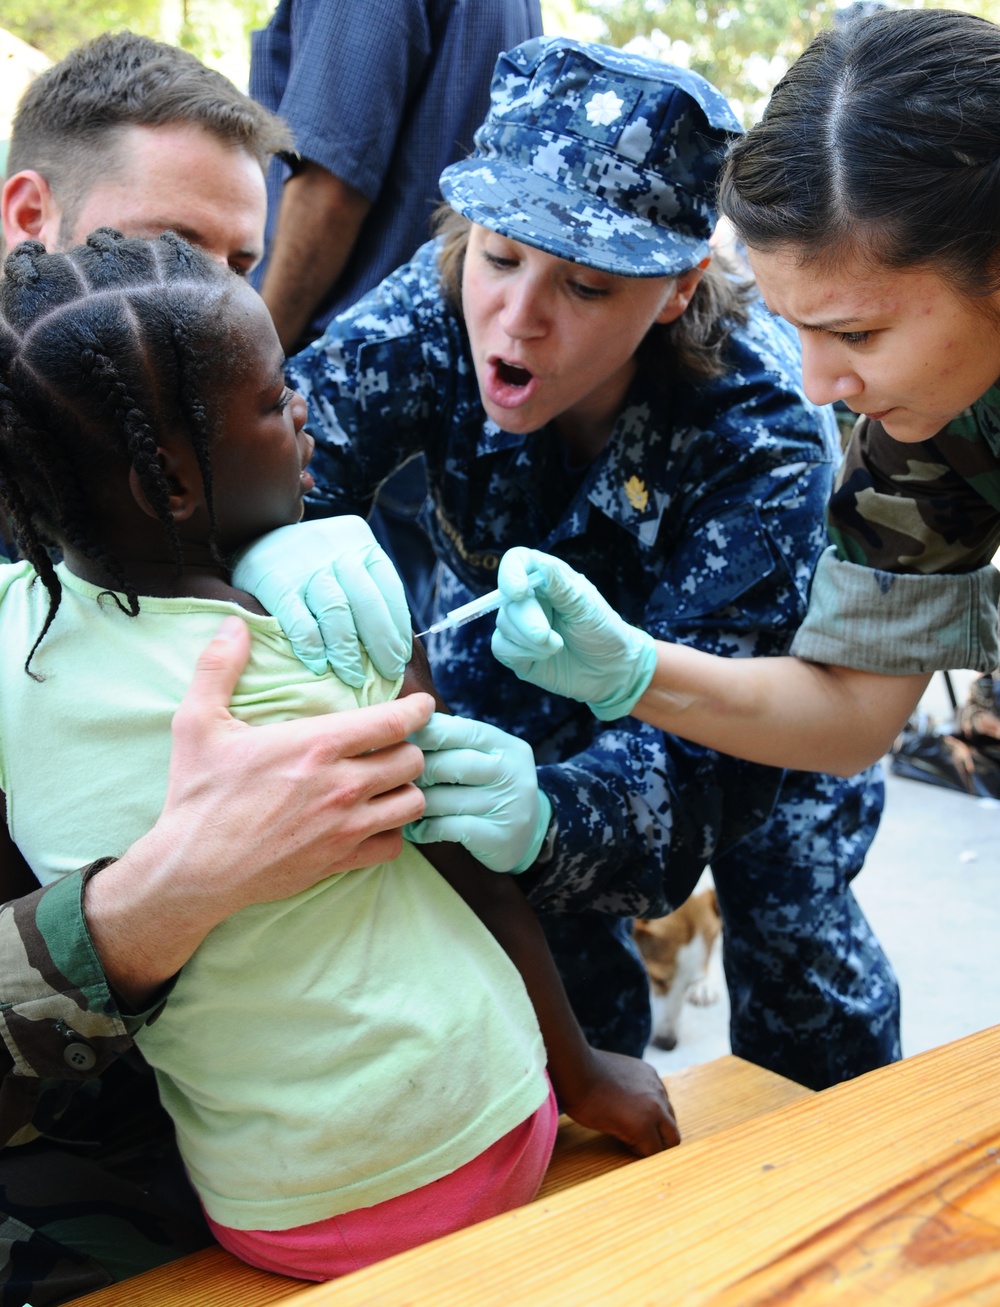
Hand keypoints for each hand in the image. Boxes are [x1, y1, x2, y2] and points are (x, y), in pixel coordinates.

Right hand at [85, 618, 433, 1005]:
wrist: (193, 870)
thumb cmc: (198, 795)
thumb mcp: (197, 723)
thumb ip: (218, 668)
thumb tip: (233, 625)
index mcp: (316, 745)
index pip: (392, 721)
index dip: (416, 710)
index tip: (422, 705)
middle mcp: (342, 785)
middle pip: (411, 760)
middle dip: (408, 749)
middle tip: (393, 746)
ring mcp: (346, 827)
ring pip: (412, 803)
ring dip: (405, 789)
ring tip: (389, 782)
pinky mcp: (341, 861)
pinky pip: (395, 844)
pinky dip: (392, 831)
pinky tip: (375, 821)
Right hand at [232, 516, 411, 685]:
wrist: (255, 535)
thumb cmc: (313, 561)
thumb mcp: (345, 558)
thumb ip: (367, 589)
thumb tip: (394, 646)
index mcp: (361, 543)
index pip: (389, 590)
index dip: (398, 629)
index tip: (400, 658)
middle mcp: (337, 551)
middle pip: (368, 604)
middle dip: (381, 645)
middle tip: (387, 675)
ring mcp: (306, 566)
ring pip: (337, 614)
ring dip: (348, 652)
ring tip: (354, 678)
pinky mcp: (276, 583)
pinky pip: (300, 622)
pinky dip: (312, 648)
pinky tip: (319, 666)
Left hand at [404, 713, 551, 872]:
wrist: (531, 835)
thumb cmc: (490, 788)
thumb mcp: (485, 759)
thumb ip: (454, 743)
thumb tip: (404, 728)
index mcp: (506, 746)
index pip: (463, 731)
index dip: (427, 733)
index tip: (400, 739)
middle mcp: (512, 772)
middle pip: (453, 764)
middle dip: (418, 771)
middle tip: (393, 777)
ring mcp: (508, 806)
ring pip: (447, 799)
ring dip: (417, 801)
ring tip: (397, 802)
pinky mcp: (499, 837)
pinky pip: (451, 828)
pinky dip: (425, 828)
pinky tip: (414, 828)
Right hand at [492, 547, 656, 720]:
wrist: (611, 671)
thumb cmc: (603, 631)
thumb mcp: (586, 605)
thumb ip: (560, 585)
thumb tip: (540, 565)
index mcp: (545, 579)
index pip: (517, 562)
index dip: (510, 573)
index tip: (518, 592)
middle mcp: (529, 599)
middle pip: (508, 600)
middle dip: (527, 621)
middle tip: (549, 638)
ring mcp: (519, 626)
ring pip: (503, 626)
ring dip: (531, 642)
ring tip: (558, 647)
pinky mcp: (515, 652)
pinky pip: (500, 648)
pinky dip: (522, 654)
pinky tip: (544, 658)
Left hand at [559, 1047, 679, 1156]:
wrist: (578, 1070)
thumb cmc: (587, 1105)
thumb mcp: (610, 1130)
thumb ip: (633, 1139)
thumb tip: (643, 1145)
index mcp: (645, 1125)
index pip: (658, 1152)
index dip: (647, 1156)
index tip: (638, 1155)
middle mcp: (657, 1105)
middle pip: (673, 1136)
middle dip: (662, 1143)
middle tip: (646, 1144)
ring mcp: (656, 1086)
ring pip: (670, 1113)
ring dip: (660, 1121)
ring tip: (641, 1122)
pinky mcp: (650, 1072)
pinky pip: (661, 1093)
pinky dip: (655, 1101)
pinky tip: (638, 1101)